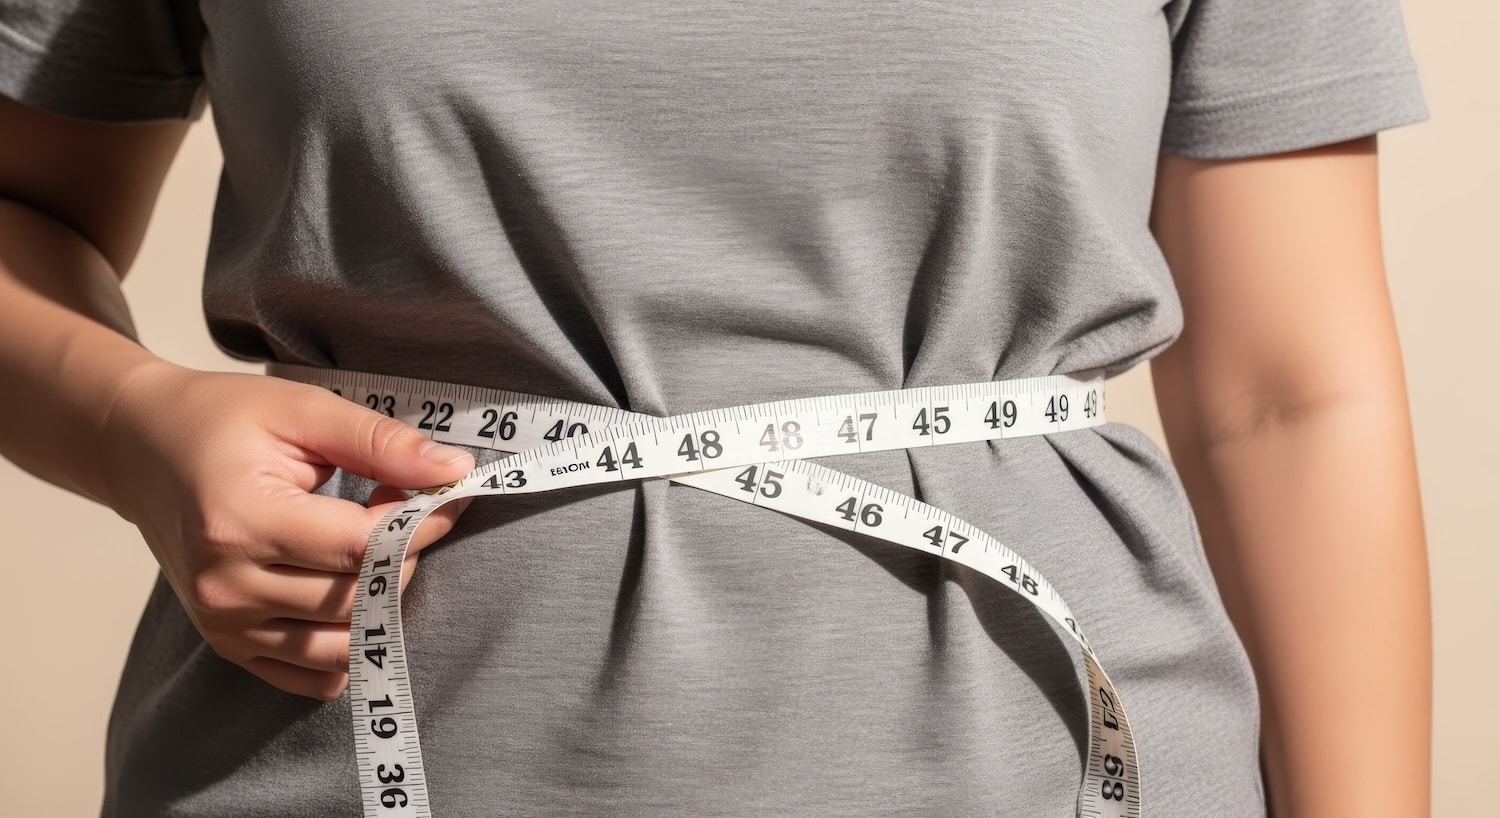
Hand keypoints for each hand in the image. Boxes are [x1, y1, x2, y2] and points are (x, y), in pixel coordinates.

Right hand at [98, 360, 474, 699]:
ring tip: (370, 549)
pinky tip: (350, 594)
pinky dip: (348, 645)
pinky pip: (312, 676)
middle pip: (354, 599)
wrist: (142, 447)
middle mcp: (225, 585)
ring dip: (378, 603)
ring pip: (341, 645)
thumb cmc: (223, 421)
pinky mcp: (227, 644)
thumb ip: (380, 443)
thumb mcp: (304, 410)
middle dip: (400, 558)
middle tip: (402, 512)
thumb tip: (453, 470)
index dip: (417, 525)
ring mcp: (222, 623)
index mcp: (240, 521)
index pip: (359, 548)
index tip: (442, 495)